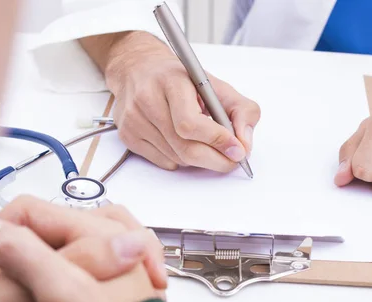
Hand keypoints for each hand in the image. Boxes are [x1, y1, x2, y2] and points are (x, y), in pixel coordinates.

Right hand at [81, 31, 260, 171]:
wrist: (139, 69)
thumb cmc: (180, 79)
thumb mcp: (216, 85)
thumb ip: (241, 111)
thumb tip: (244, 144)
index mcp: (171, 81)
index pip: (191, 123)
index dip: (217, 141)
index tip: (237, 150)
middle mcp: (147, 99)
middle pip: (185, 147)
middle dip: (215, 159)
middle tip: (231, 160)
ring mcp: (134, 119)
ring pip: (177, 158)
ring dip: (199, 158)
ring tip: (206, 143)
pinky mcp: (127, 135)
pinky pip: (164, 162)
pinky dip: (181, 159)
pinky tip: (183, 142)